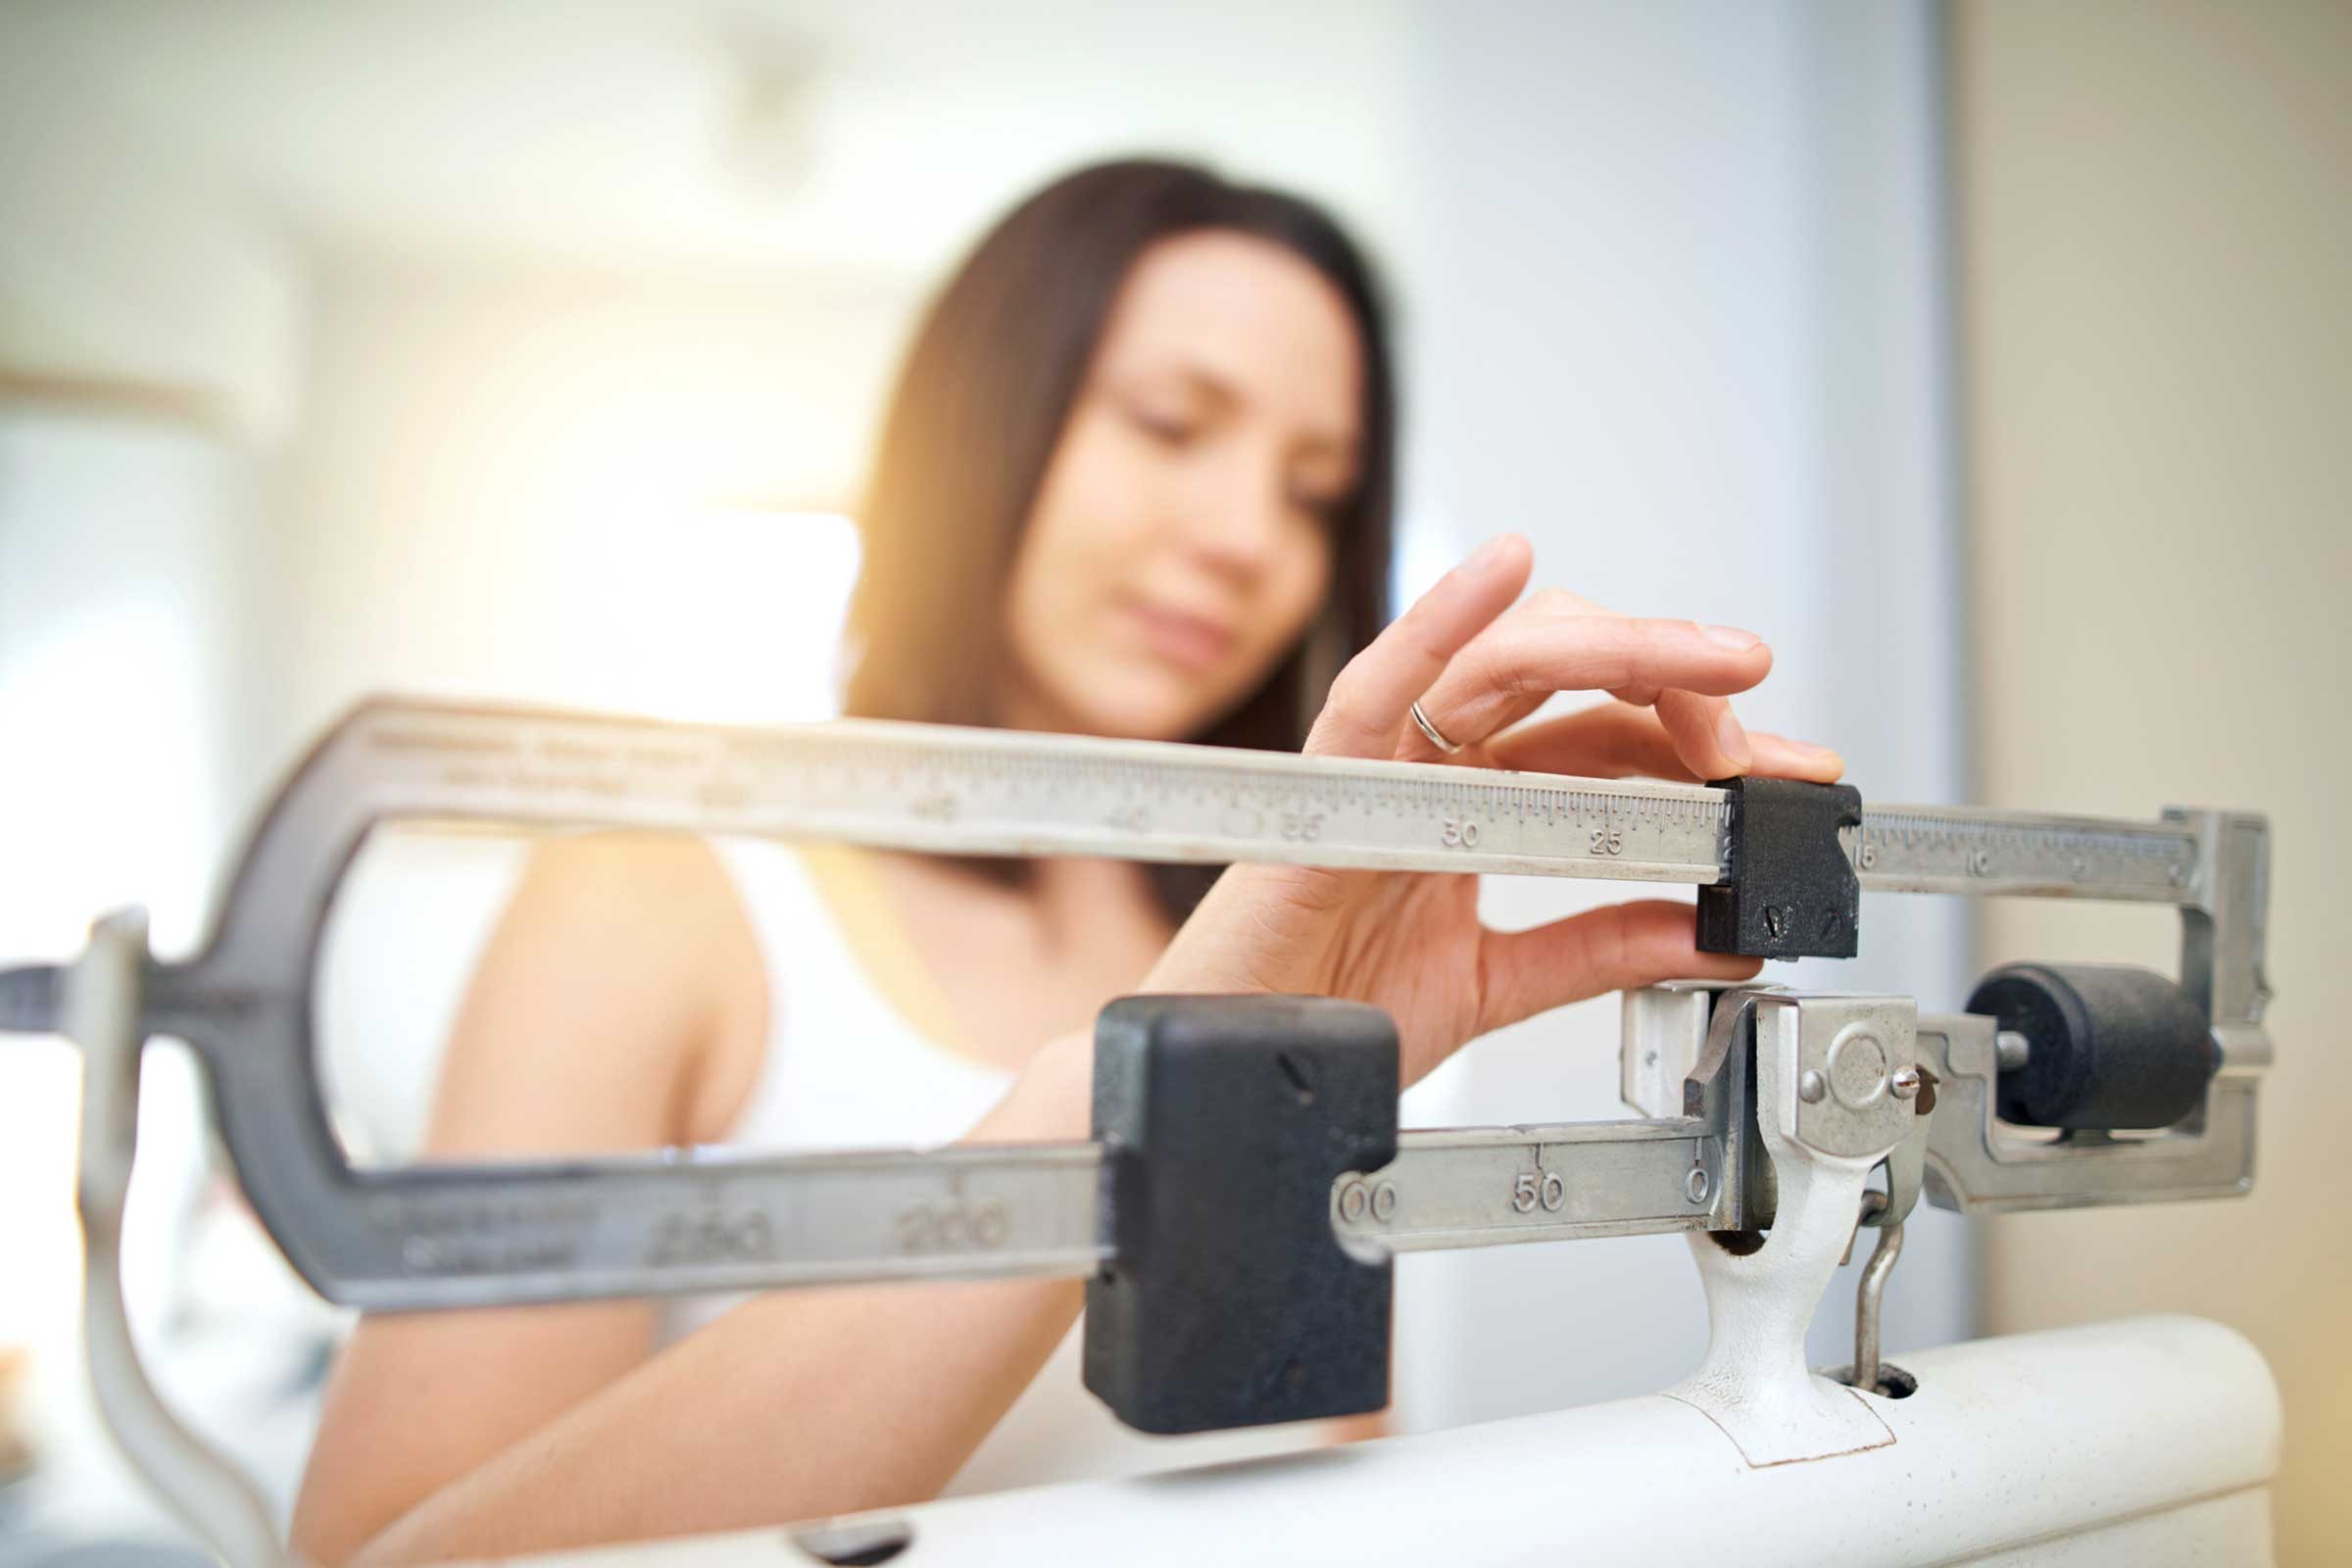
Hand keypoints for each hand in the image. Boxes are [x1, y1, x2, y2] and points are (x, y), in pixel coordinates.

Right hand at [1143, 534, 1844, 1086]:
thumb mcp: (1493, 985)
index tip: (1795, 774)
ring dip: (1619, 648)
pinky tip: (1506, 571)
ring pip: (1505, 667)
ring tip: (1713, 657)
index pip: (1605, 742)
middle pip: (1573, 685)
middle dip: (1685, 691)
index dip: (1705, 748)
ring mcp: (1378, 767)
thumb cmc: (1321, 1019)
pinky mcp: (1323, 790)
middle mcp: (1429, 766)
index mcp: (1468, 802)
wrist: (1233, 1078)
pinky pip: (1378, 690)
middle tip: (1777, 733)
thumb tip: (1714, 934)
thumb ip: (1595, 948)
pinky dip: (1438, 623)